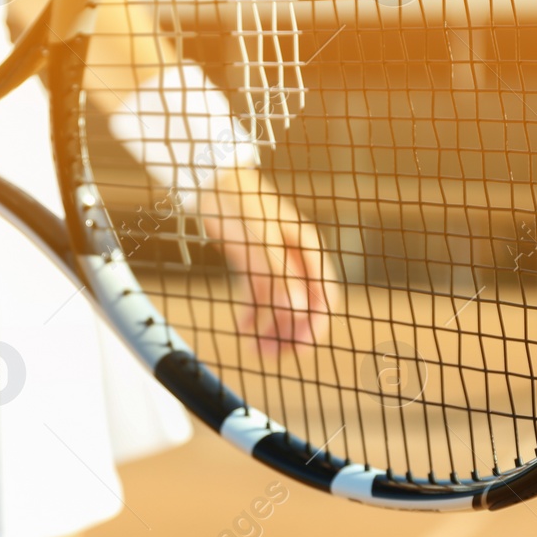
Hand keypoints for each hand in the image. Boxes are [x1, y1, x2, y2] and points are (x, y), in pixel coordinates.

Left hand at [202, 165, 339, 351]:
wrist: (214, 181)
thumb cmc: (245, 200)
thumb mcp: (263, 237)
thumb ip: (279, 273)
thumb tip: (296, 309)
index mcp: (307, 246)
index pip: (322, 290)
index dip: (317, 318)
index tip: (307, 343)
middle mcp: (293, 257)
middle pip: (300, 302)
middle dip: (292, 329)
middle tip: (281, 354)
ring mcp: (272, 261)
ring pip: (277, 303)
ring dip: (271, 327)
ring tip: (259, 350)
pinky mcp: (251, 264)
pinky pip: (256, 295)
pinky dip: (252, 314)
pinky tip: (244, 330)